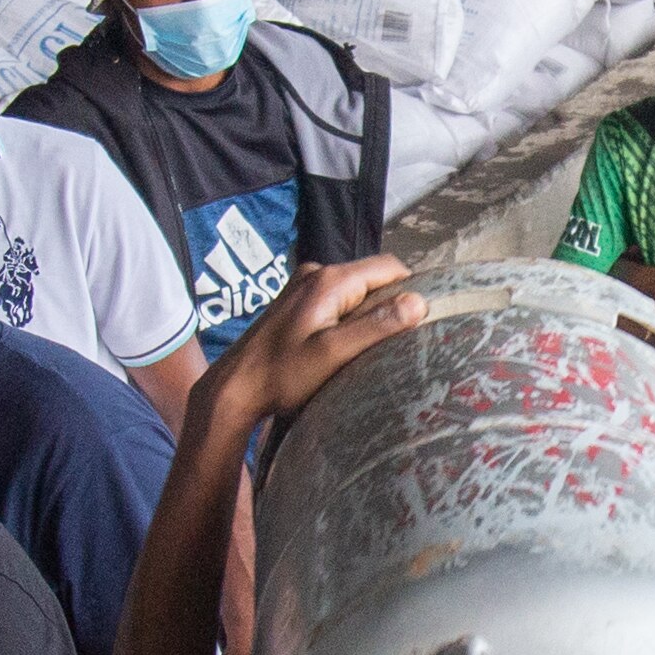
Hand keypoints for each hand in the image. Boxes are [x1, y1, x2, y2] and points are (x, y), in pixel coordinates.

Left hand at [205, 254, 425, 423]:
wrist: (235, 387)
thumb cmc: (282, 375)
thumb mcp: (333, 353)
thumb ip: (375, 326)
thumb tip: (418, 302)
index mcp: (330, 280)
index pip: (389, 268)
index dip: (410, 291)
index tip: (419, 322)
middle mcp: (316, 273)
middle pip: (372, 278)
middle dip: (389, 305)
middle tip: (396, 341)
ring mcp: (303, 286)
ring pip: (355, 291)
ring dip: (368, 314)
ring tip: (370, 347)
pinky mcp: (296, 302)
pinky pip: (336, 301)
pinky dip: (348, 319)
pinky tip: (344, 346)